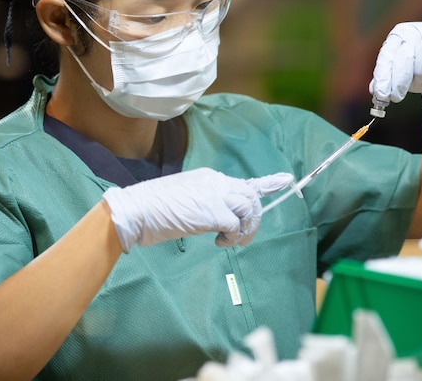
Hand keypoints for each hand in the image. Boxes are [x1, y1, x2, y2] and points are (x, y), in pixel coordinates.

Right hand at [102, 168, 293, 251]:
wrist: (135, 210)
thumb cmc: (152, 209)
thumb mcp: (183, 199)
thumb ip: (203, 202)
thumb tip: (218, 217)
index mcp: (208, 178)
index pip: (243, 181)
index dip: (267, 183)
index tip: (285, 180)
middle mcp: (214, 181)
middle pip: (252, 195)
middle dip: (254, 218)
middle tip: (241, 237)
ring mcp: (214, 194)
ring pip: (249, 208)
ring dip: (245, 230)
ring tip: (230, 241)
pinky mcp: (211, 211)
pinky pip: (235, 225)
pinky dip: (231, 237)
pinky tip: (218, 242)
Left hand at [369, 22, 421, 112]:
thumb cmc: (421, 73)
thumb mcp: (400, 78)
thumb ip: (386, 81)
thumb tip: (373, 89)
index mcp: (399, 36)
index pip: (387, 54)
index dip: (383, 75)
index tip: (381, 94)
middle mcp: (415, 31)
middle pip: (404, 53)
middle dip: (398, 79)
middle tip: (395, 97)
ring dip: (420, 72)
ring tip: (421, 79)